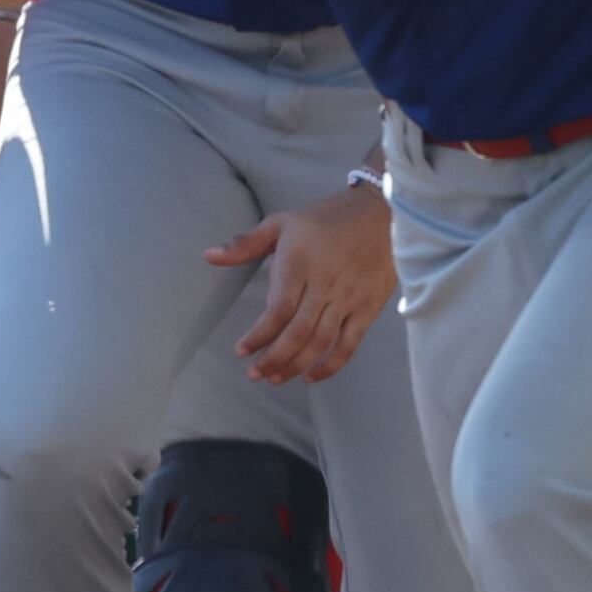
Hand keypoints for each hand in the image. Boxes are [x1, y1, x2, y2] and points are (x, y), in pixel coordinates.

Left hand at [212, 183, 395, 384]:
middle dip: (273, 358)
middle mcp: (324, 284)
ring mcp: (348, 298)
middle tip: (255, 373)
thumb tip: (209, 256)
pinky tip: (311, 376)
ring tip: (276, 378)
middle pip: (297, 332)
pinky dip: (331, 365)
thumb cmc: (326, 219)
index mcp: (300, 262)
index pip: (278, 309)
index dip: (259, 335)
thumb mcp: (282, 222)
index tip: (242, 351)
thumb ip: (245, 243)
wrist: (382, 213)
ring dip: (296, 365)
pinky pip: (349, 344)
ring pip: (320, 342)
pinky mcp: (368, 308)